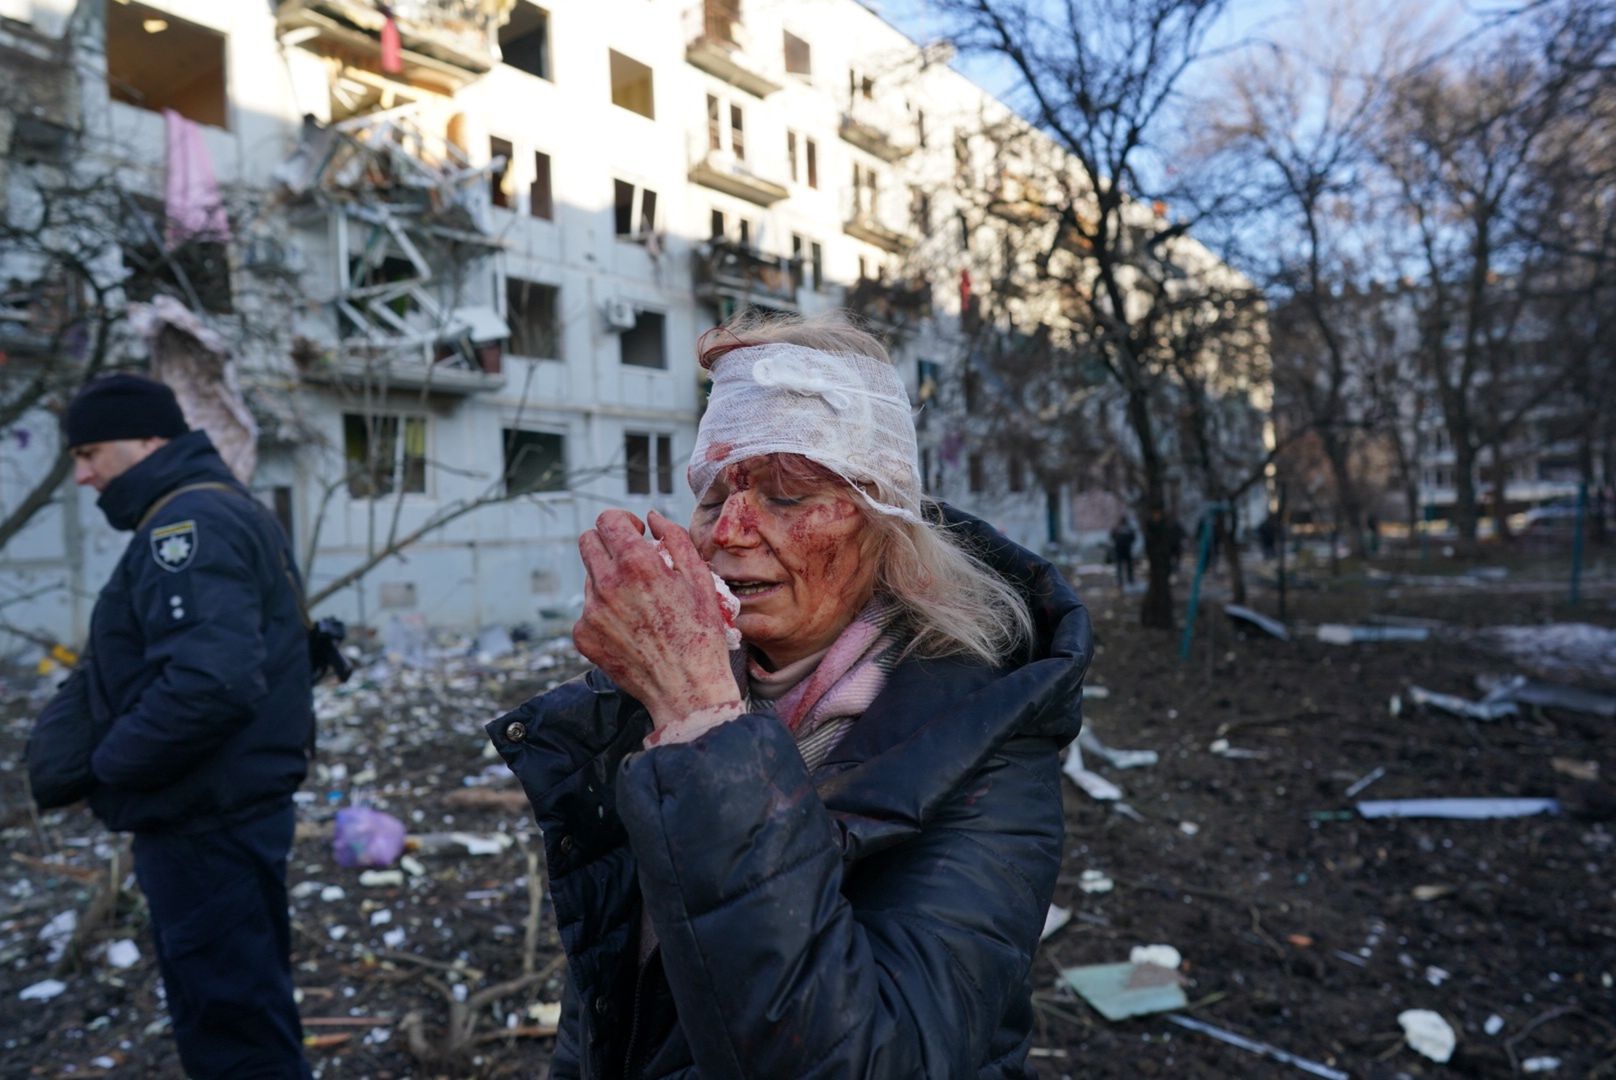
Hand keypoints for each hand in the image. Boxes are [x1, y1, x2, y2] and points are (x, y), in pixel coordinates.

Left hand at [574, 510, 740, 728]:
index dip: (623, 521)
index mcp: (637, 565)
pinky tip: (630, 627)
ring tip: (638, 603)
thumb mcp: (700, 579)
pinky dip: (605, 612)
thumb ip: (675, 539)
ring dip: (608, 579)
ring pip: (589, 577)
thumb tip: (653, 517)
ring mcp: (591, 612)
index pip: (607, 520)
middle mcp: (607, 585)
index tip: (636, 533)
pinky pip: (587, 610)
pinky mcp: (583, 636)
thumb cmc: (700, 634)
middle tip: (631, 560)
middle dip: (608, 542)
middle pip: (588, 542)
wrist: (686, 689)